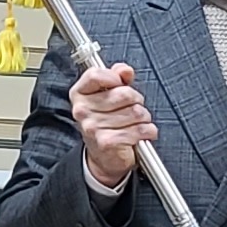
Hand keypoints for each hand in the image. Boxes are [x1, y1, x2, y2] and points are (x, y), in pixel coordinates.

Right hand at [71, 59, 157, 188]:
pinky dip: (147, 131)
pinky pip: (139, 129)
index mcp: (79, 94)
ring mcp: (93, 127)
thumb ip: (117, 77)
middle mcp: (83, 110)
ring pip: (136, 112)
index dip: (114, 76)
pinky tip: (140, 134)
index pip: (96, 74)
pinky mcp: (107, 142)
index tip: (120, 83)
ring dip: (143, 118)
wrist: (104, 156)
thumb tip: (125, 70)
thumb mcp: (108, 95)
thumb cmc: (107, 122)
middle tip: (133, 108)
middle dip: (137, 101)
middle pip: (124, 93)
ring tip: (136, 122)